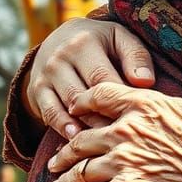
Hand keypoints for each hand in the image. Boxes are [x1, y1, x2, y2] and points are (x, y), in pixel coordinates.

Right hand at [27, 18, 154, 137]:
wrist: (61, 39)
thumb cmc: (102, 43)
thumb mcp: (121, 40)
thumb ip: (136, 57)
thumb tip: (145, 82)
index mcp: (84, 43)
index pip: (103, 78)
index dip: (119, 100)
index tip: (135, 117)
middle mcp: (60, 58)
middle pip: (84, 96)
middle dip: (103, 118)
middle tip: (122, 137)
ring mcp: (45, 75)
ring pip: (66, 108)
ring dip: (86, 127)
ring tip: (105, 142)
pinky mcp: (35, 90)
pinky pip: (50, 115)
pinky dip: (64, 129)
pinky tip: (79, 140)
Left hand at [48, 37, 181, 181]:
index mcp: (150, 105)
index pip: (100, 95)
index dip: (83, 101)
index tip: (75, 108)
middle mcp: (129, 131)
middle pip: (82, 136)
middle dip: (67, 148)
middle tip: (58, 159)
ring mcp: (125, 164)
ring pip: (79, 170)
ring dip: (64, 178)